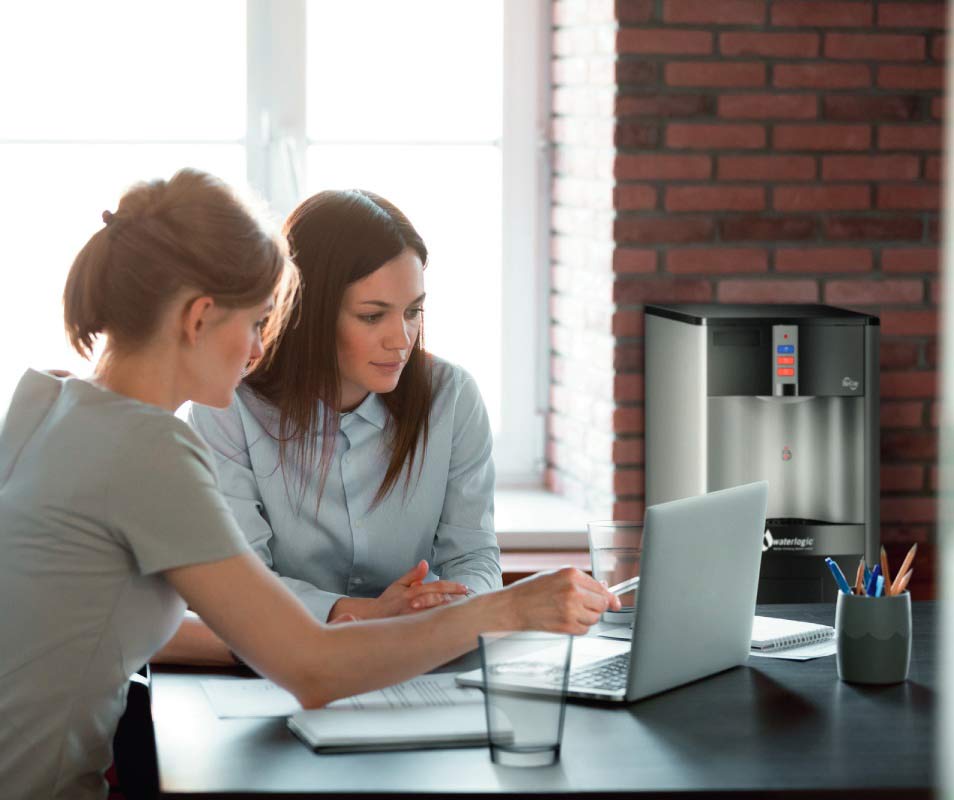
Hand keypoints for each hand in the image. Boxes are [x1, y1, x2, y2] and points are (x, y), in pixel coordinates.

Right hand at [372, 560, 469, 617]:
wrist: (373, 617)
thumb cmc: (388, 600)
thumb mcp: (400, 584)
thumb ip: (413, 574)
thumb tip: (425, 563)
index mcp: (412, 591)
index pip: (436, 587)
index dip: (451, 587)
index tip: (464, 588)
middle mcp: (413, 604)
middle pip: (439, 600)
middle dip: (455, 600)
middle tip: (469, 600)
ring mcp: (412, 617)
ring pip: (435, 614)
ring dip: (450, 611)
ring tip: (465, 610)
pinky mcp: (411, 628)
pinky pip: (429, 626)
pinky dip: (441, 623)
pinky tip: (452, 624)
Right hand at [504, 567, 620, 634]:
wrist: (513, 606)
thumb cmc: (533, 590)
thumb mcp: (557, 577)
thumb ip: (582, 582)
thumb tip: (607, 591)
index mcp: (572, 574)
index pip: (601, 588)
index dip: (607, 597)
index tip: (614, 602)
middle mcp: (573, 591)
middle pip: (602, 604)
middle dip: (596, 606)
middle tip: (582, 606)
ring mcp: (570, 609)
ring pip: (594, 618)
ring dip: (587, 617)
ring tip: (569, 612)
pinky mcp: (566, 626)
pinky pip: (584, 629)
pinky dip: (579, 627)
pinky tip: (565, 620)